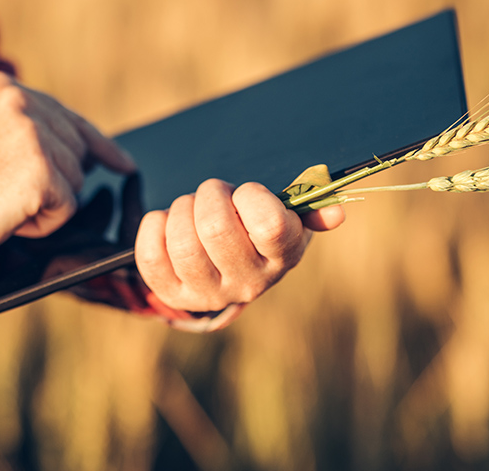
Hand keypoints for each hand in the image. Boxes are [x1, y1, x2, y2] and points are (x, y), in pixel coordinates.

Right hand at [0, 71, 134, 255]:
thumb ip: (34, 131)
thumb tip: (94, 153)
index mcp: (6, 88)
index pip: (69, 118)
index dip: (100, 147)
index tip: (125, 165)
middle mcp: (22, 102)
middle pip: (77, 150)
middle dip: (58, 181)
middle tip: (12, 193)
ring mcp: (33, 134)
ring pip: (76, 180)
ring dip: (47, 202)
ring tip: (3, 201)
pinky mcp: (42, 170)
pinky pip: (68, 205)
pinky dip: (45, 222)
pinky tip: (12, 216)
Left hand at [134, 179, 344, 311]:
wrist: (232, 269)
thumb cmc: (261, 231)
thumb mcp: (291, 219)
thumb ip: (311, 210)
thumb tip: (337, 215)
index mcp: (281, 257)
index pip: (268, 223)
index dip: (251, 195)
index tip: (247, 193)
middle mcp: (247, 283)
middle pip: (216, 228)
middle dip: (210, 194)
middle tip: (213, 192)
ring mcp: (209, 294)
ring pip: (182, 242)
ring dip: (182, 209)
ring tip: (191, 207)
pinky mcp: (174, 295)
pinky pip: (150, 255)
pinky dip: (154, 226)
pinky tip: (167, 221)